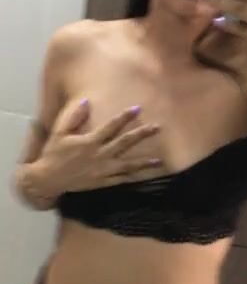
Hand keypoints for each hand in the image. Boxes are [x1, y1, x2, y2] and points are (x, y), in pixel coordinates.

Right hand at [37, 99, 161, 196]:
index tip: (138, 108)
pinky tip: (145, 175)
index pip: (111, 126)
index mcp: (90, 142)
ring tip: (160, 160)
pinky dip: (134, 177)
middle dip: (142, 134)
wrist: (48, 180)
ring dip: (144, 162)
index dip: (125, 117)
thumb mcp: (60, 132)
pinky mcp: (103, 182)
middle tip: (157, 127)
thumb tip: (87, 101)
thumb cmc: (54, 154)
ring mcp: (103, 171)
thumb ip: (74, 116)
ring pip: (128, 165)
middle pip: (125, 143)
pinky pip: (122, 180)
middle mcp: (100, 156)